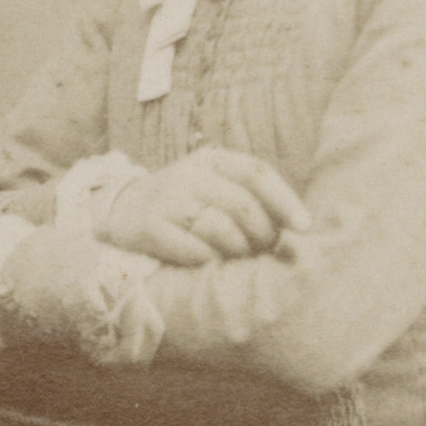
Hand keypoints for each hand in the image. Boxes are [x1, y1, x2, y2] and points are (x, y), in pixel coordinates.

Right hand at [103, 147, 311, 264]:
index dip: (285, 200)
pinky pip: (195, 251)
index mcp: (211, 160)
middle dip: (263, 233)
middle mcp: (189, 175)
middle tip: (265, 250)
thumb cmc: (184, 203)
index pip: (257, 173)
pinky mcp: (150, 227)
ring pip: (221, 229)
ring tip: (240, 257)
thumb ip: (250, 197)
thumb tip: (295, 227)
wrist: (121, 209)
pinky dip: (211, 262)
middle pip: (243, 204)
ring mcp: (168, 200)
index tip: (305, 227)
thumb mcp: (214, 186)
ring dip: (239, 251)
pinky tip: (212, 264)